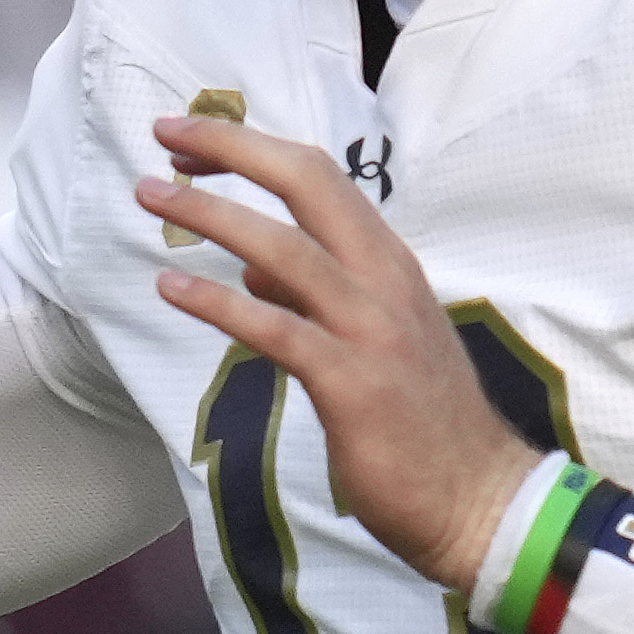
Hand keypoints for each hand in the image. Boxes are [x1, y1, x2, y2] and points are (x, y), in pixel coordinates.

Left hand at [136, 114, 540, 587]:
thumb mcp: (375, 341)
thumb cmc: (426, 426)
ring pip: (285, 249)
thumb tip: (252, 266)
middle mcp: (386, 281)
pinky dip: (219, 302)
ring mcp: (372, 329)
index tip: (196, 141)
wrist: (482, 500)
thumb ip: (316, 298)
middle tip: (165, 133)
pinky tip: (172, 288)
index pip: (321, 179)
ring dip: (211, 214)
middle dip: (233, 148)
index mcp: (392, 265)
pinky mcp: (352, 383)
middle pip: (307, 185)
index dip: (256, 149)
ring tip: (151, 196)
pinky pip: (276, 329)